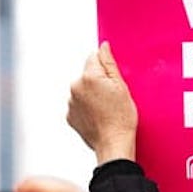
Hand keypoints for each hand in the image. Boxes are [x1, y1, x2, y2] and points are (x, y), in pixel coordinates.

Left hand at [67, 42, 137, 163]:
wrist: (114, 144)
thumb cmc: (122, 118)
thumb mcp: (121, 86)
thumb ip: (109, 63)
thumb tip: (103, 47)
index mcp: (89, 77)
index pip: (94, 57)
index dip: (106, 67)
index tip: (113, 81)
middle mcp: (75, 87)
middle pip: (87, 74)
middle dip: (99, 81)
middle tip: (113, 96)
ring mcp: (70, 103)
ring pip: (83, 90)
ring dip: (92, 95)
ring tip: (107, 109)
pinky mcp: (70, 116)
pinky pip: (79, 105)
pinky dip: (88, 108)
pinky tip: (100, 116)